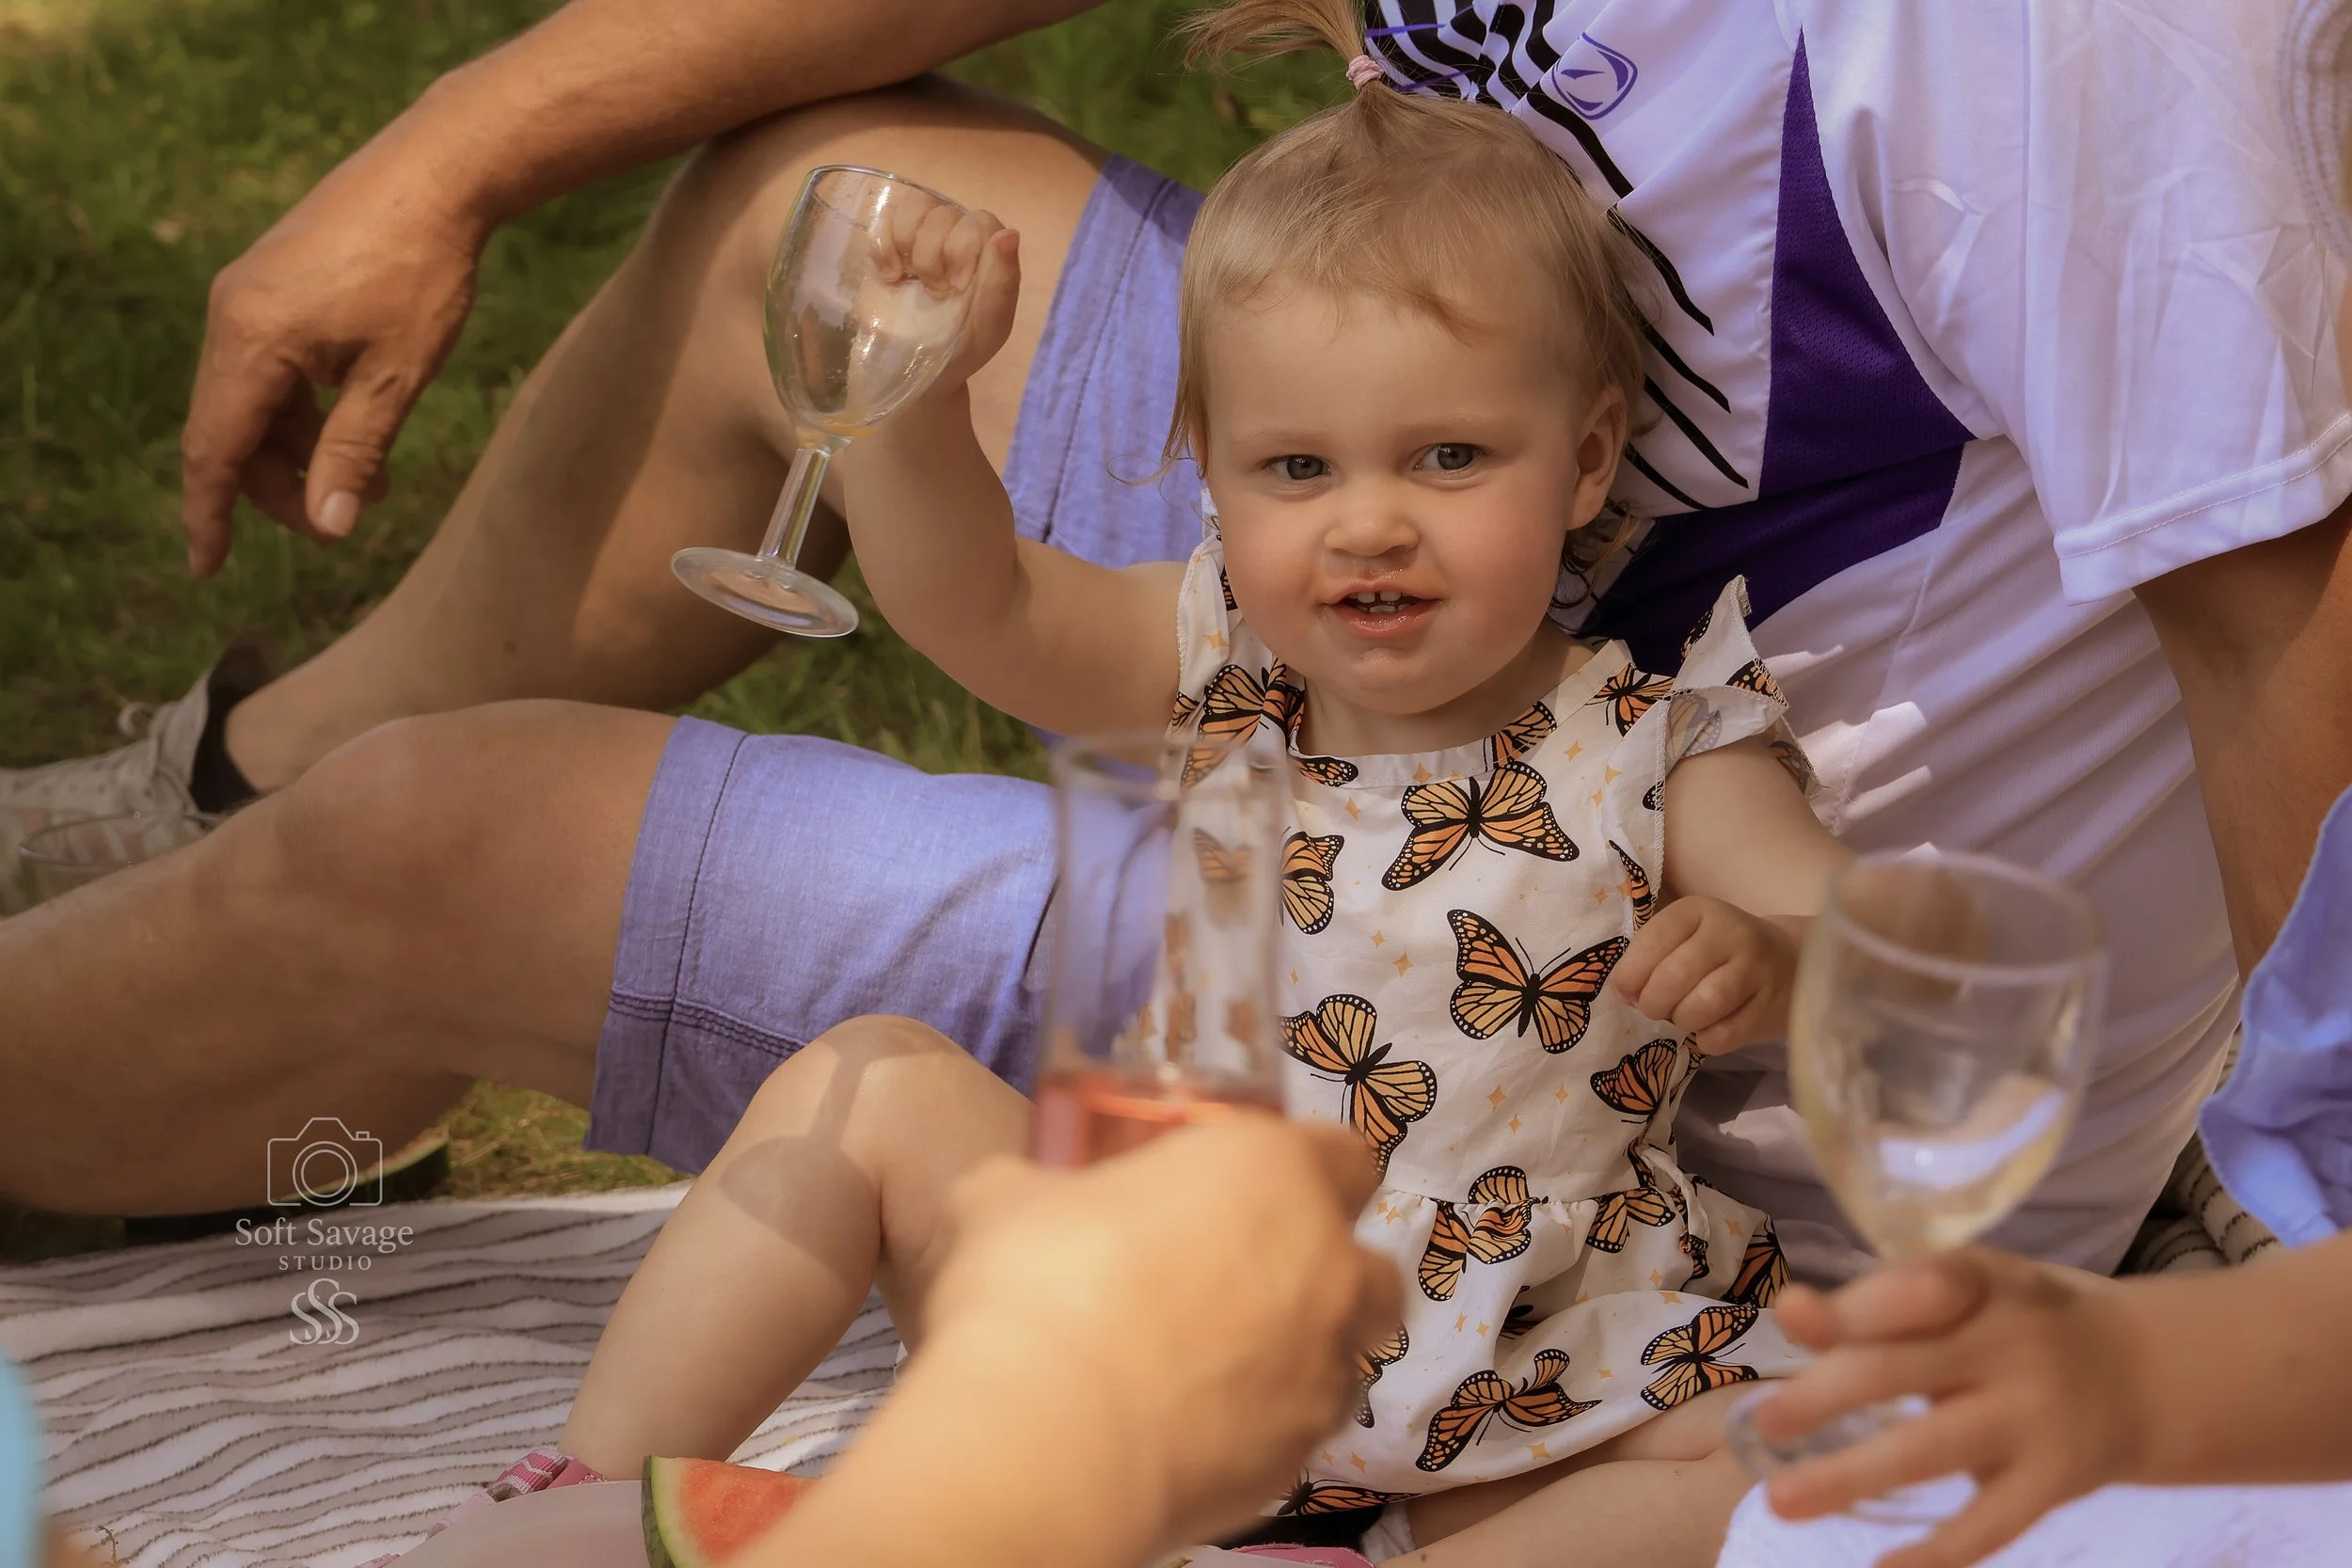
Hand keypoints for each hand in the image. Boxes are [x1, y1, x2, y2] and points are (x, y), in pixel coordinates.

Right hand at [180, 139, 485, 574]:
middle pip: (231, 430)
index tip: (208, 567)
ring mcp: (247, 294)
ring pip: (254, 400)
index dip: (210, 514)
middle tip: (342, 522)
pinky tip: (360, 427)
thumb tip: (328, 527)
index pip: (213, 449)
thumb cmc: (423, 273)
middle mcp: (231, 314)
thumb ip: (355, 453)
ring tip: (375, 485)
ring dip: (302, 449)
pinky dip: (305, 407)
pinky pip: (269, 366)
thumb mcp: (396, 377)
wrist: (437, 171)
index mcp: (250, 339)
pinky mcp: (272, 284)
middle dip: (280, 487)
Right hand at [871, 199, 1019, 398]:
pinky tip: (889, 276)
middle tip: (933, 292)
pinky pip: (885, 218)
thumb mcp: (989, 325)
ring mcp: (924, 238)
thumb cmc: (960, 350)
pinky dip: (883, 245)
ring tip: (909, 280)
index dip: (962, 249)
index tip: (955, 287)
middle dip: (933, 254)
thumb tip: (1009, 234)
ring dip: (909, 244)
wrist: (914, 373)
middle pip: (944, 213)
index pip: (979, 221)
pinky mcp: (891, 244)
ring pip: (916, 206)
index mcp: (989, 254)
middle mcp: (959, 237)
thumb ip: (1002, 282)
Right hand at [921, 1119, 1397, 1548]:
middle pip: (1371, 1264)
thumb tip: (1019, 1193)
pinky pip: (1299, 1432)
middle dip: (1328, 1269)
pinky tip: (1198, 1431)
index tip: (1252, 1184)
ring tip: (1226, 1366)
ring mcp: (1322, 1372)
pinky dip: (1265, 1426)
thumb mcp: (1009, 1198)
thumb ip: (1041, 1186)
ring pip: (1350, 1356)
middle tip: (1246, 1278)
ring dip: (1306, 1352)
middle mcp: (1326, 1267)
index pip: (1343, 1152)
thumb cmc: (1038, 1282)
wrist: (1047, 1439)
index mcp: (1272, 1172)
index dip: (1306, 1166)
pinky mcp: (1297, 1461)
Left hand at [1612, 895, 1796, 1052]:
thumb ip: (1650, 956)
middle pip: (1674, 977)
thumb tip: (1623, 993)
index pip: (1653, 940)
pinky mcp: (1772, 1005)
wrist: (1789, 961)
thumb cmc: (1719, 951)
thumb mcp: (1685, 936)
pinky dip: (1707, 1039)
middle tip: (1655, 1009)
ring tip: (1683, 1016)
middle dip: (1653, 1003)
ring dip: (1682, 1020)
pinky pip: (1724, 1035)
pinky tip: (1709, 1029)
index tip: (1627, 991)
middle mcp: (1731, 933)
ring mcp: (1756, 969)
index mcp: (1698, 910)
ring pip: (1702, 1006)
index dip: (1630, 973)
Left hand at [1751, 1249, 2150, 1567]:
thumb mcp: (1968, 1288)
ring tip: (1783, 1499)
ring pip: (1930, 1451)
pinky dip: (1937, 1555)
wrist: (2148, 1370)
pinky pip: (1989, 1526)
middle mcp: (2009, 1347)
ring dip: (1849, 1477)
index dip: (1855, 1305)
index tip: (1791, 1315)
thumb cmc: (2019, 1321)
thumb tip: (1791, 1315)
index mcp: (1981, 1285)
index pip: (1915, 1289)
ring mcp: (2034, 1419)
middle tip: (1765, 1424)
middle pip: (1902, 1371)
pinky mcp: (2052, 1483)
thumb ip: (1885, 1300)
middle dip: (1824, 1397)